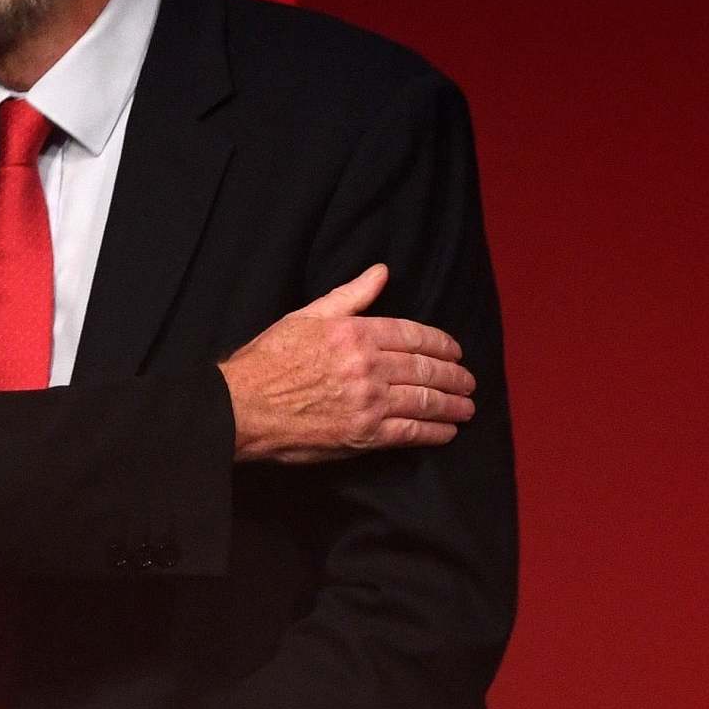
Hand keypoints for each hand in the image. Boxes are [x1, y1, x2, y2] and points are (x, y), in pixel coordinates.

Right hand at [220, 264, 474, 464]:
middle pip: (426, 369)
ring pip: (425, 401)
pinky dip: (435, 432)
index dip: (441, 343)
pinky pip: (411, 433)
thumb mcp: (305, 317)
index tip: (455, 351)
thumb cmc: (267, 361)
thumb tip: (381, 272)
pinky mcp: (364, 435)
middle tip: (468, 381)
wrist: (241, 408)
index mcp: (355, 333)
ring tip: (466, 406)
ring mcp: (369, 402)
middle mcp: (368, 366)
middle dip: (454, 375)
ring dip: (452, 404)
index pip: (414, 335)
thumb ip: (349, 296)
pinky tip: (447, 431)